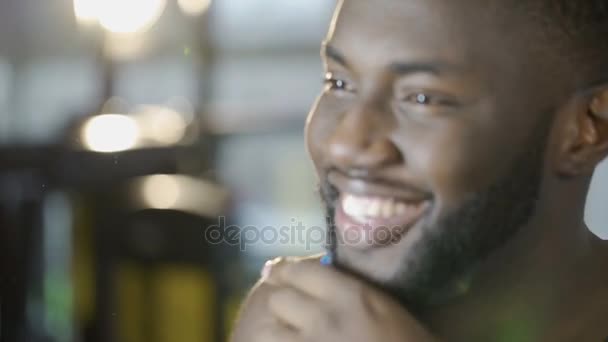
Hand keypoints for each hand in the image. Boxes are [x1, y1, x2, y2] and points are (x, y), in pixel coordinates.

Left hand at [231, 256, 439, 341]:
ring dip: (270, 330)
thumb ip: (352, 290)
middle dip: (279, 300)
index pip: (300, 271)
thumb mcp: (386, 308)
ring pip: (266, 330)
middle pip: (278, 297)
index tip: (279, 272)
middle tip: (281, 304)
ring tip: (277, 330)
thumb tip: (320, 275)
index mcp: (351, 296)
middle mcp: (323, 319)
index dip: (284, 271)